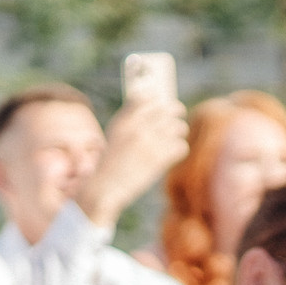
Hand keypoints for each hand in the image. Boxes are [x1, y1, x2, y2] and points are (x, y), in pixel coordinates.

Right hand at [76, 95, 188, 230]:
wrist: (104, 187)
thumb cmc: (111, 161)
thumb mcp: (116, 134)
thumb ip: (130, 118)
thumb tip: (153, 105)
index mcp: (124, 120)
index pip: (146, 97)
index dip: (158, 98)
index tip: (162, 102)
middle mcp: (136, 128)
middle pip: (167, 109)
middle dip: (176, 111)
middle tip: (179, 115)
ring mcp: (148, 143)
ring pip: (178, 127)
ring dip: (180, 131)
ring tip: (175, 138)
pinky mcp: (158, 160)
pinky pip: (181, 147)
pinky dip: (180, 150)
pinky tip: (174, 154)